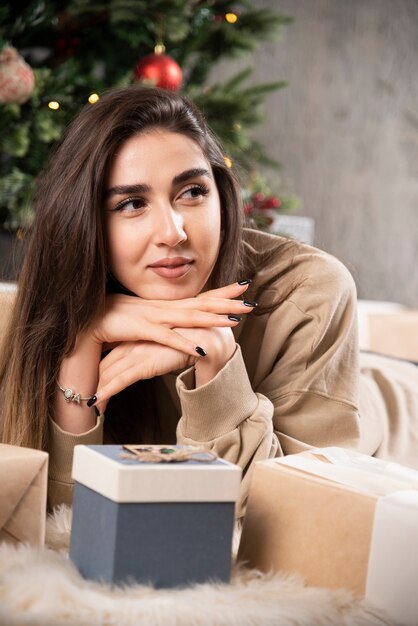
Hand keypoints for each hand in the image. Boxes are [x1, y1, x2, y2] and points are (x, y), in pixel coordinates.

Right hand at [90, 281, 252, 357]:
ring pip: (190, 318)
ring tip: (236, 319)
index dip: (221, 293)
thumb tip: (176, 325)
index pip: (199, 297)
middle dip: (227, 301)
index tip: (242, 287)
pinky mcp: (142, 330)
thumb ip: (161, 322)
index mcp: (165, 306)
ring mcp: (154, 318)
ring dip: (213, 318)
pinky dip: (184, 342)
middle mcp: (164, 308)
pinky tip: (200, 348)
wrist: (87, 321)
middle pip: (201, 303)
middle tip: (251, 299)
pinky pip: (167, 338)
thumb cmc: (114, 321)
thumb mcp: (144, 320)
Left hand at [93, 326, 236, 411]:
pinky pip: (121, 379)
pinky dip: (107, 391)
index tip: (91, 379)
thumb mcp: (169, 344)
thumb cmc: (193, 341)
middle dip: (93, 379)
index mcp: (139, 335)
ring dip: (97, 389)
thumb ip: (157, 348)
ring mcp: (139, 352)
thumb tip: (153, 359)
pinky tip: (97, 401)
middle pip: (107, 363)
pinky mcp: (145, 363)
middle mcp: (135, 342)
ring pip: (110, 373)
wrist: (210, 340)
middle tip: (80, 394)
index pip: (113, 352)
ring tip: (84, 403)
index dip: (100, 366)